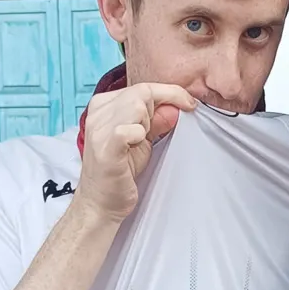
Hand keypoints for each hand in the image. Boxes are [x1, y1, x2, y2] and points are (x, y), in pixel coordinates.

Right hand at [76, 82, 194, 224]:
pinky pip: (130, 129)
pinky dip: (139, 137)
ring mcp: (98, 128)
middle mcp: (98, 112)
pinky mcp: (105, 146)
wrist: (101, 202)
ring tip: (137, 144)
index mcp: (104, 104)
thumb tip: (177, 105)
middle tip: (150, 135)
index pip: (143, 87)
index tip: (190, 103)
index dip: (171, 93)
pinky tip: (132, 149)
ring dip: (147, 125)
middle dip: (157, 112)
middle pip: (141, 93)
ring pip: (137, 107)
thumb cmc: (120, 170)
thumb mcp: (142, 140)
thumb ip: (157, 120)